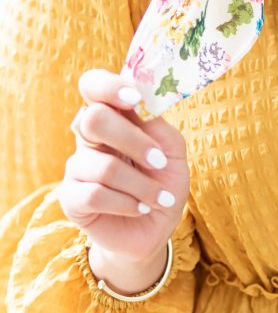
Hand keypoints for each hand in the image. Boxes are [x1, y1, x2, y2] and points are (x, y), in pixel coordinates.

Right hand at [57, 68, 190, 265]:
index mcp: (114, 116)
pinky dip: (126, 203)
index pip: (93, 85)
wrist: (156, 226)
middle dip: (133, 141)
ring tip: (159, 197)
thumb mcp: (172, 149)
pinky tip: (140, 208)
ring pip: (103, 166)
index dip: (109, 86)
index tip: (135, 99)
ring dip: (141, 185)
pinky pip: (94, 194)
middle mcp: (90, 137)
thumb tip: (141, 102)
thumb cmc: (163, 180)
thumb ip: (155, 125)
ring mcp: (77, 166)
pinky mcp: (71, 198)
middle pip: (93, 119)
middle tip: (159, 161)